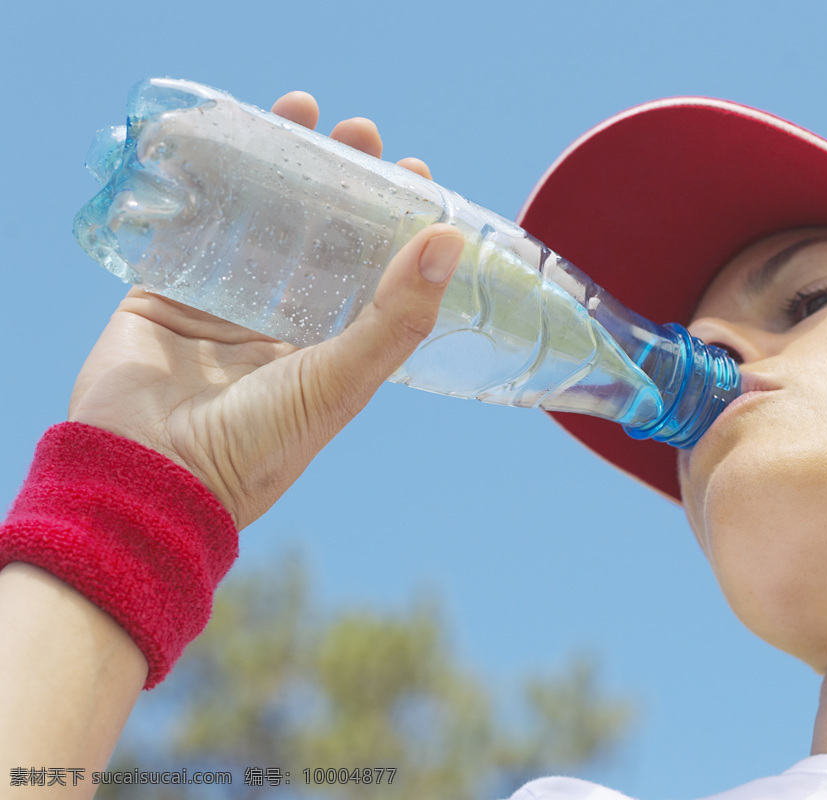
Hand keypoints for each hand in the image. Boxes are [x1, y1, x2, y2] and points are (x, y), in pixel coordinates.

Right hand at [67, 93, 463, 528]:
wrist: (151, 480)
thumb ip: (396, 314)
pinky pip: (188, 227)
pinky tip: (228, 140)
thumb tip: (450, 240)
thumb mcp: (341, 379)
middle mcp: (284, 325)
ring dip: (278, 169)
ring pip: (257, 221)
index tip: (415, 173)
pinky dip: (204, 184)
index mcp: (334, 350)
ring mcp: (224, 306)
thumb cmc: (260, 444)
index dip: (395, 225)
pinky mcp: (165, 294)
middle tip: (361, 133)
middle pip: (318, 236)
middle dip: (340, 181)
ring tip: (302, 113)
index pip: (374, 272)